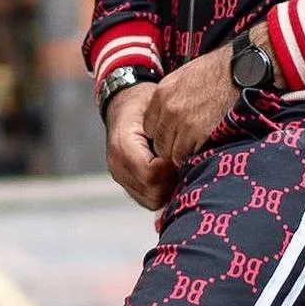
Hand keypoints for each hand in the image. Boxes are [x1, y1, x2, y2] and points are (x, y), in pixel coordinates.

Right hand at [105, 82, 179, 210]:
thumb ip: (168, 130)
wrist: (124, 106)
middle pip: (153, 192)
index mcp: (122, 146)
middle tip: (185, 163)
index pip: (151, 174)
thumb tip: (187, 151)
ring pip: (152, 200)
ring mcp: (121, 178)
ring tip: (178, 167)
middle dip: (173, 180)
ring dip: (169, 188)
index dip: (172, 167)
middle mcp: (117, 166)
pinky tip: (171, 173)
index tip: (183, 153)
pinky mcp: (128, 185)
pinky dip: (163, 191)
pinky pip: (149, 200)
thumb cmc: (144, 105)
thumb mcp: (157, 108)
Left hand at [143, 44, 236, 165]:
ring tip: (199, 144)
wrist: (242, 70)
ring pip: (172, 154)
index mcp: (162, 94)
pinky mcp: (198, 134)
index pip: (149, 127)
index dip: (163, 133)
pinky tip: (207, 144)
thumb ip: (172, 95)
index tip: (174, 134)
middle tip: (188, 143)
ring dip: (185, 153)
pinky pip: (190, 155)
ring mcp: (183, 123)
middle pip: (159, 143)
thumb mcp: (186, 76)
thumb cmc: (219, 71)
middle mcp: (168, 109)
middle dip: (172, 146)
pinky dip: (198, 153)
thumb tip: (167, 112)